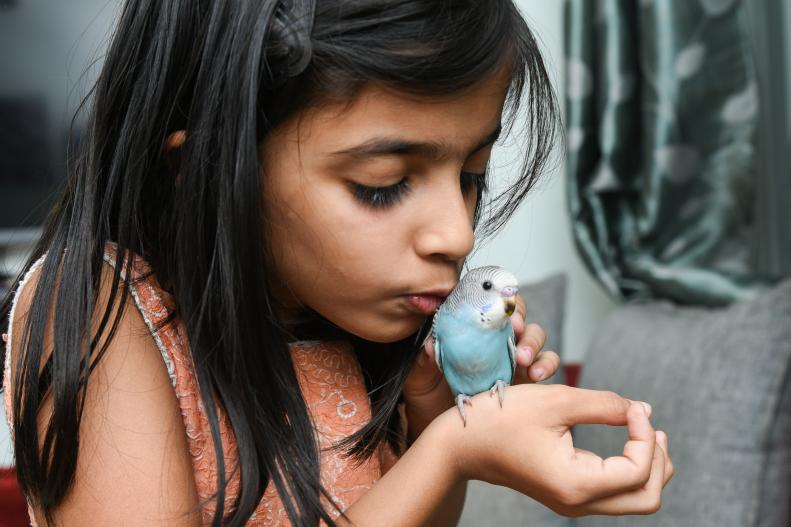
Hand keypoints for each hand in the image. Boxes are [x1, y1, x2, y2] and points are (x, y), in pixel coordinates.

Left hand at [402, 293, 560, 416]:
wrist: (442, 432)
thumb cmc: (427, 396)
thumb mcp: (418, 376)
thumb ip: (424, 359)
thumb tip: (430, 345)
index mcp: (470, 328)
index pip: (487, 300)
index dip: (496, 296)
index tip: (496, 305)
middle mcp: (494, 338)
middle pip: (517, 314)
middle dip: (520, 318)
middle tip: (515, 329)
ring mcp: (512, 357)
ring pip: (535, 336)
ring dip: (534, 342)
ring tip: (524, 359)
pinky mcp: (526, 379)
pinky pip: (545, 364)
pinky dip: (546, 365)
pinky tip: (535, 376)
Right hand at [433, 384, 674, 515]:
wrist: (461, 442)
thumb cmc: (501, 418)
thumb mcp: (557, 401)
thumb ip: (605, 404)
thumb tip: (641, 410)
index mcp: (576, 483)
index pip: (638, 470)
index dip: (644, 434)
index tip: (632, 406)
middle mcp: (577, 502)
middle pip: (647, 498)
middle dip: (658, 460)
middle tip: (651, 425)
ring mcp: (571, 502)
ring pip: (634, 499)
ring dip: (648, 466)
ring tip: (645, 430)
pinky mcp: (566, 494)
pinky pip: (614, 493)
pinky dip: (629, 469)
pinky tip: (626, 441)